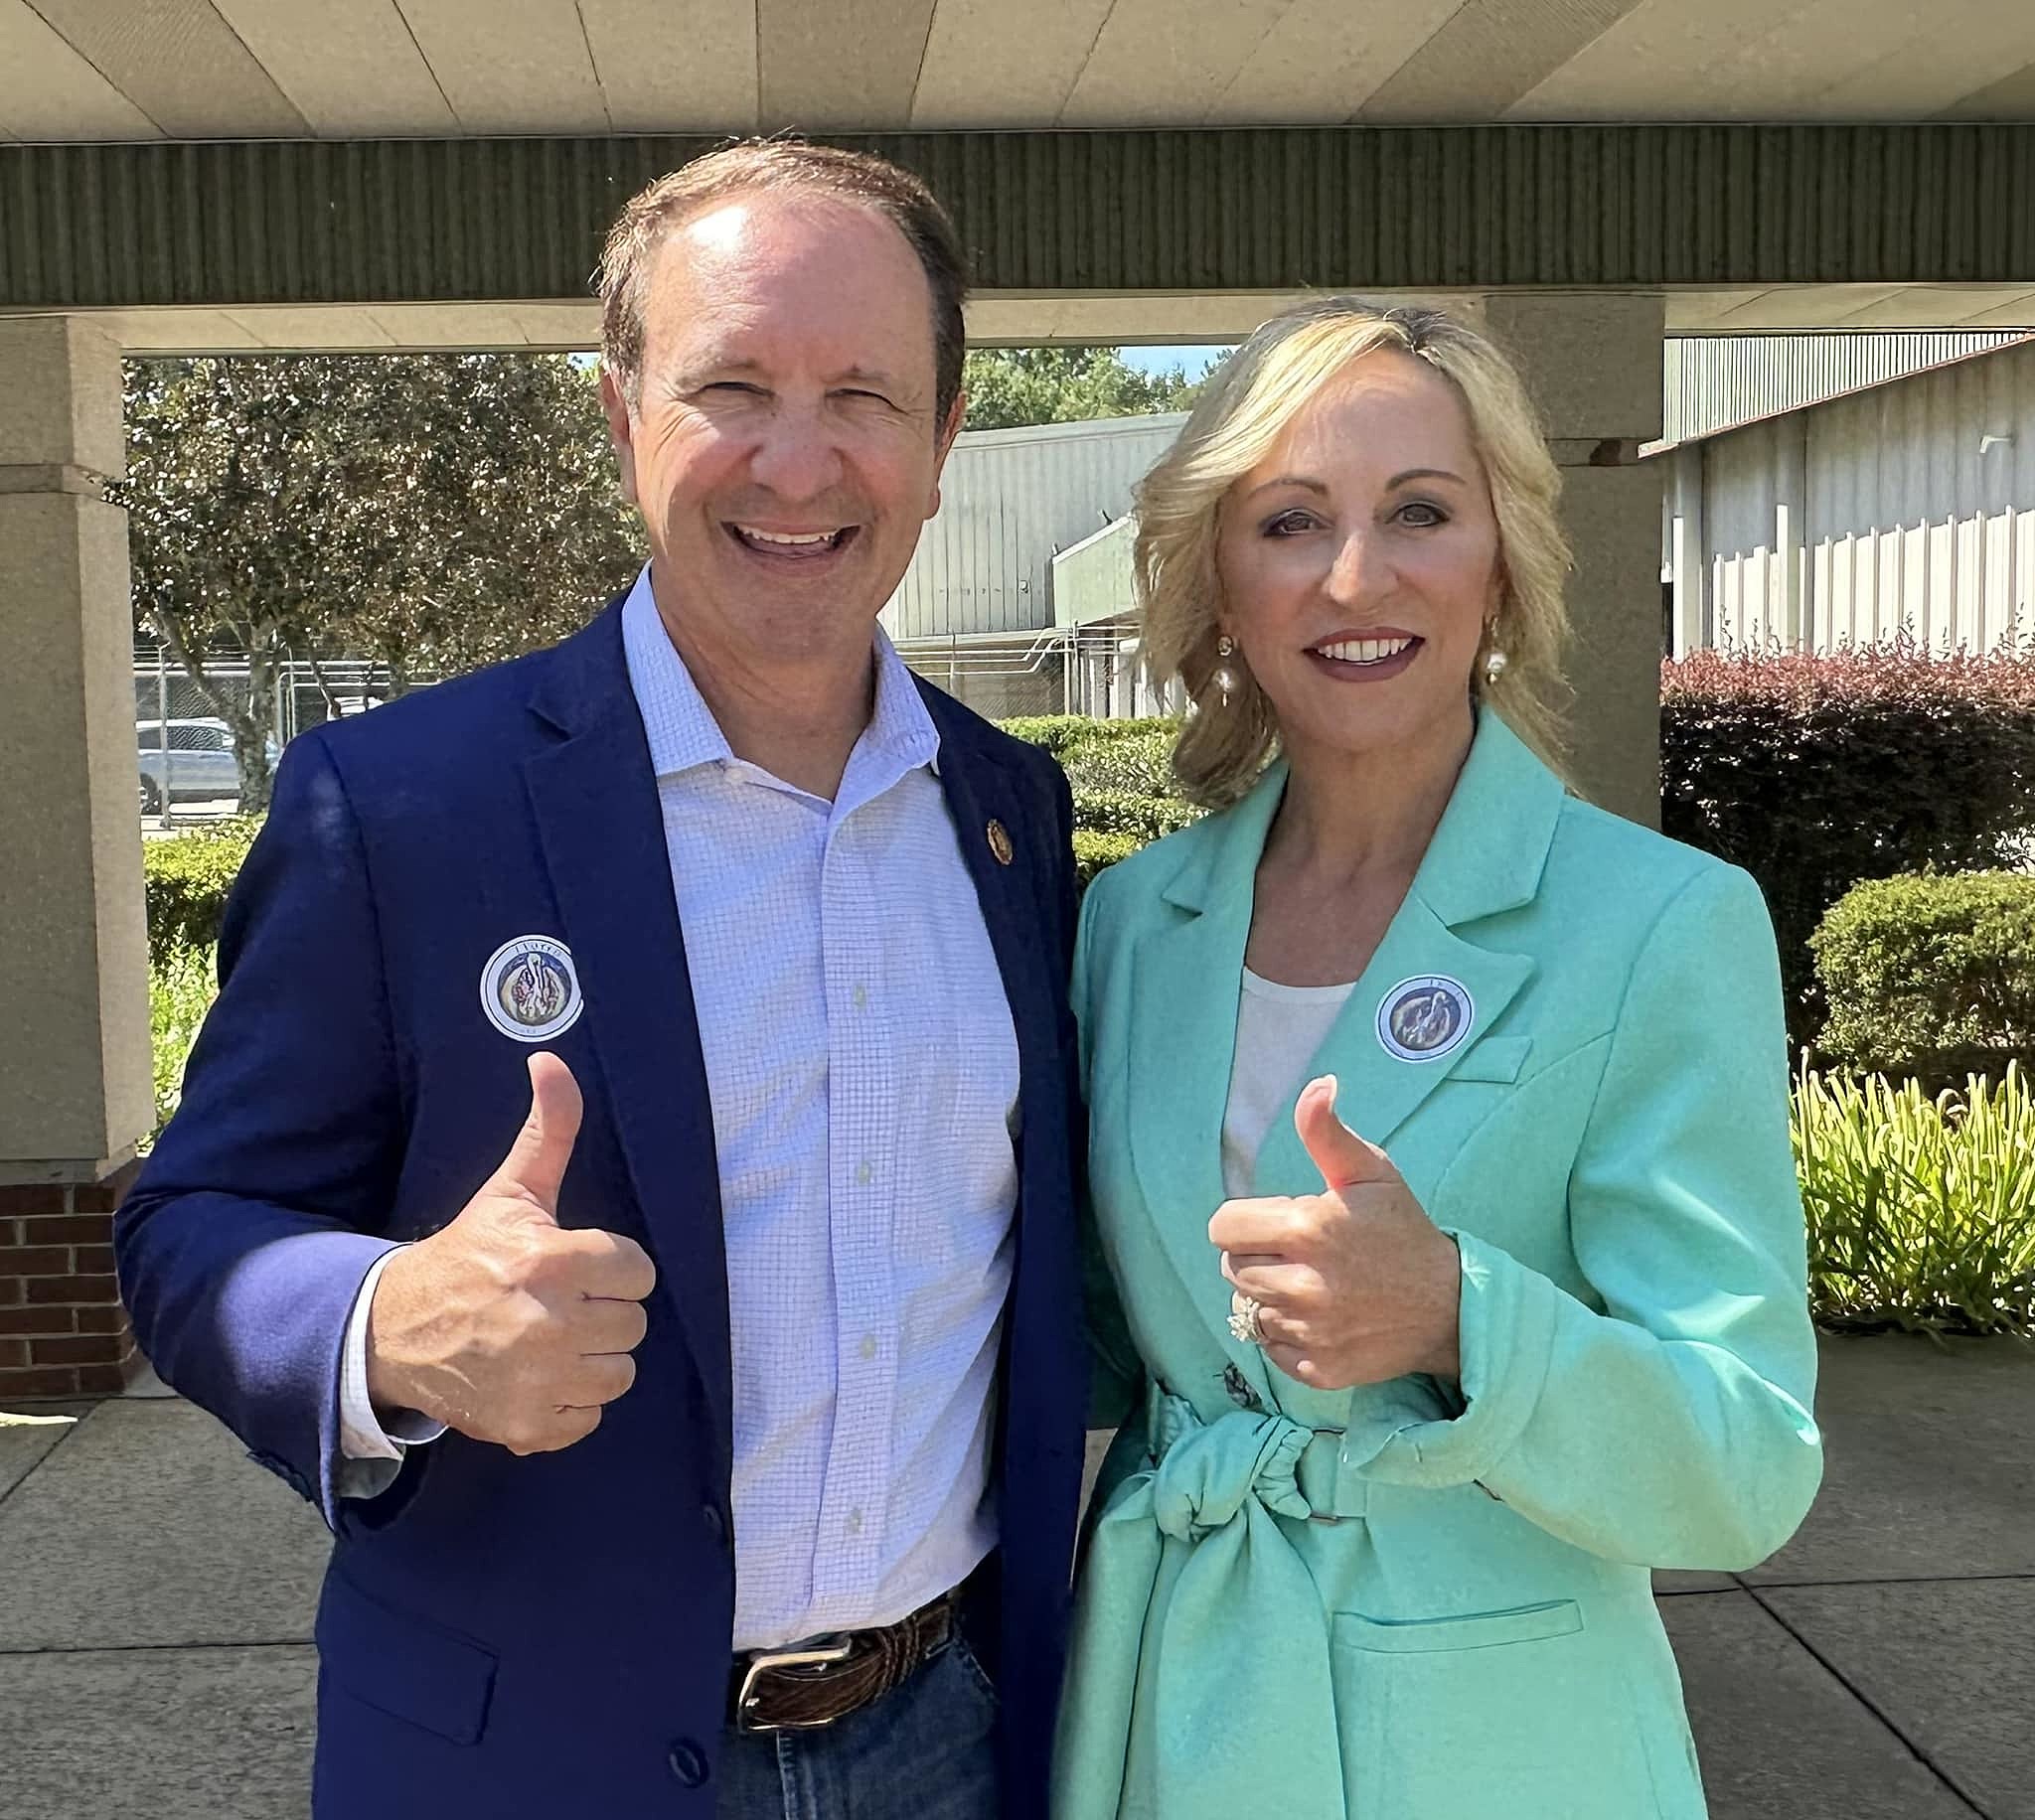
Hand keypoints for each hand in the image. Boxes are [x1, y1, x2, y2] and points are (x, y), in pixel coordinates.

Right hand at [365, 1052, 656, 1454]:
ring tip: (554, 1339)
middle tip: (562, 1302)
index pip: (638, 1270)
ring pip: (620, 1373)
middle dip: (604, 1310)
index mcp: (552, 1261)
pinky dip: (571, 1404)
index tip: (577, 1265)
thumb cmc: (468, 1255)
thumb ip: (550, 1128)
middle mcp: (549, 1324)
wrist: (398, 1330)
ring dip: (593, 1358)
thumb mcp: (511, 1190)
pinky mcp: (529, 1427)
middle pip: (633, 1323)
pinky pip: (590, 1417)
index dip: (612, 1266)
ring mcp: (539, 1382)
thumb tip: (551, 1060)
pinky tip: (540, 1377)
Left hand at [1210, 1074, 1461, 1391]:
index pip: (1223, 1227)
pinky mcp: (1316, 1369)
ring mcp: (1309, 1333)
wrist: (1448, 1307)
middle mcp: (1302, 1285)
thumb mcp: (1372, 1173)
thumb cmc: (1403, 1231)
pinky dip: (1285, 1335)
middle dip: (1256, 1256)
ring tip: (1310, 1284)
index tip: (1274, 1222)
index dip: (1244, 1221)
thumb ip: (1328, 1132)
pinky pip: (1270, 1348)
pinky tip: (1318, 1317)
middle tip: (1297, 1253)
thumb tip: (1317, 1086)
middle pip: (1231, 1268)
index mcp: (1306, 1229)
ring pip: (1248, 1308)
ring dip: (1270, 1295)